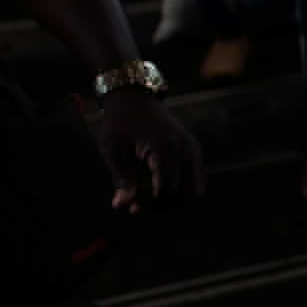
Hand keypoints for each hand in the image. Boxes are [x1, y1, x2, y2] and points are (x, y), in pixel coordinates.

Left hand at [98, 90, 203, 211]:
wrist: (135, 97)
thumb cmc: (119, 122)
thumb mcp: (112, 149)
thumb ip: (121, 178)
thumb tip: (122, 205)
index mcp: (165, 148)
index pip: (167, 190)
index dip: (150, 204)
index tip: (130, 208)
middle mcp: (185, 150)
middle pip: (185, 194)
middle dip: (162, 206)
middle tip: (139, 206)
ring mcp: (193, 150)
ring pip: (194, 190)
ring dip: (173, 200)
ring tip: (149, 198)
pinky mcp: (193, 151)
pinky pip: (194, 180)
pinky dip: (179, 189)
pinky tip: (156, 186)